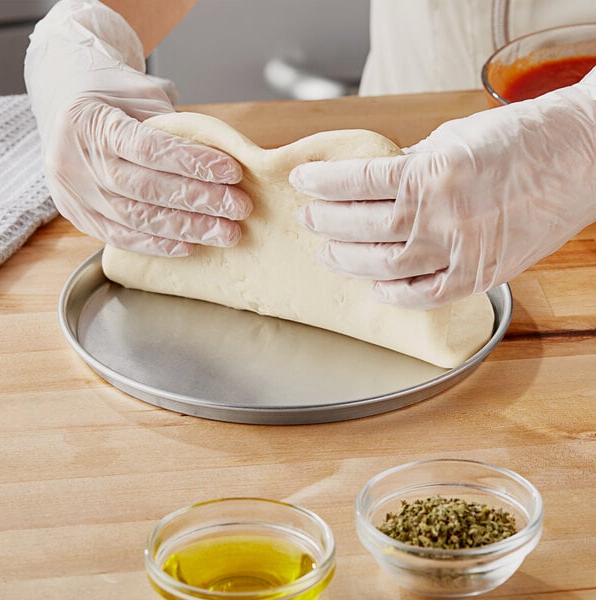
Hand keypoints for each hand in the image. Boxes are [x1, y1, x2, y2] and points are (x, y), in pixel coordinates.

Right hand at [25, 0, 251, 256]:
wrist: (63, 100)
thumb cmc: (111, 96)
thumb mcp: (138, 94)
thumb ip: (172, 126)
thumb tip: (224, 160)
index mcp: (91, 122)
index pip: (150, 148)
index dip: (193, 163)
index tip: (232, 172)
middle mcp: (77, 161)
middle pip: (147, 189)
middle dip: (200, 200)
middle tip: (239, 208)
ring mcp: (75, 192)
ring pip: (137, 218)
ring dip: (188, 228)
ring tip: (226, 232)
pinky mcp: (79, 216)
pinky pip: (121, 238)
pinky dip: (158, 245)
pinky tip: (191, 246)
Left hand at [290, 70, 595, 308]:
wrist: (582, 156)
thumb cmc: (521, 139)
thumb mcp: (454, 137)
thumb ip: (411, 163)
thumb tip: (375, 181)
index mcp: (433, 172)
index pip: (358, 182)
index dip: (323, 183)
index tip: (303, 182)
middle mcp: (442, 215)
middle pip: (363, 227)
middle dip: (326, 224)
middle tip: (308, 220)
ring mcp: (460, 249)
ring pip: (386, 264)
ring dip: (348, 260)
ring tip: (327, 254)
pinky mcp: (479, 274)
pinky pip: (425, 295)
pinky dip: (394, 295)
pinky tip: (374, 287)